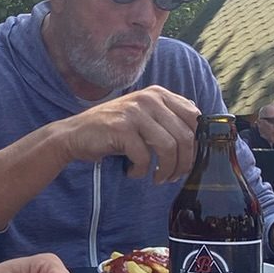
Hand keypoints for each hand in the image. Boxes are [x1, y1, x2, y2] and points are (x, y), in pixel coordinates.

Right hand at [57, 87, 200, 183]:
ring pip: (168, 147)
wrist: (75, 134)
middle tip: (172, 176)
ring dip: (166, 170)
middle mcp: (148, 98)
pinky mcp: (121, 128)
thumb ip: (167, 117)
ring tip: (157, 178)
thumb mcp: (142, 116)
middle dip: (183, 163)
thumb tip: (198, 130)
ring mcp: (134, 112)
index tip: (186, 160)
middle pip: (184, 135)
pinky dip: (141, 171)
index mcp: (158, 94)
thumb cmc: (112, 130)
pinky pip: (144, 157)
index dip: (195, 143)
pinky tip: (132, 172)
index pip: (194, 117)